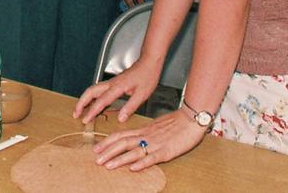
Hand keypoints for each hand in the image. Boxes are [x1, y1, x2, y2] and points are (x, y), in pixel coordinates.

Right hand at [73, 58, 162, 124]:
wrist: (149, 62)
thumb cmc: (147, 76)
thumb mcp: (142, 94)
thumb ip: (130, 107)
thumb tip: (120, 118)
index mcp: (118, 87)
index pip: (101, 101)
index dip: (92, 111)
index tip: (85, 120)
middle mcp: (111, 83)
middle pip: (90, 91)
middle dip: (81, 103)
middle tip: (76, 114)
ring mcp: (111, 82)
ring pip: (93, 89)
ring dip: (84, 99)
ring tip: (80, 110)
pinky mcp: (114, 83)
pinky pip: (98, 90)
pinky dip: (92, 97)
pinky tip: (94, 104)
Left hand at [92, 110, 207, 170]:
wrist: (191, 119)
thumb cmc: (176, 123)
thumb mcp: (156, 126)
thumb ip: (145, 133)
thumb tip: (135, 140)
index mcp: (143, 130)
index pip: (121, 135)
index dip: (107, 142)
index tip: (96, 148)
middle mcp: (146, 136)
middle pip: (123, 143)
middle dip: (108, 151)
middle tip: (96, 159)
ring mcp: (155, 144)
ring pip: (134, 151)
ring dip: (119, 159)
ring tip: (107, 165)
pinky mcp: (166, 151)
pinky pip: (152, 158)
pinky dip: (142, 163)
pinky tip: (133, 168)